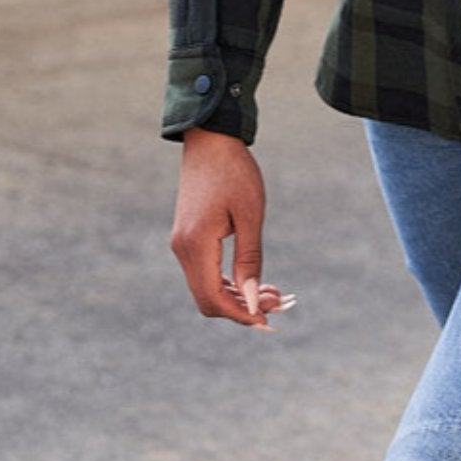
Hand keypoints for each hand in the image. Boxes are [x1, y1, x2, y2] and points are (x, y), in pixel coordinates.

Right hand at [169, 127, 290, 328]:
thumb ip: (250, 259)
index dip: (240, 314)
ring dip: (236, 296)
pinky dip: (227, 282)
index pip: (213, 298)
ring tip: (273, 292)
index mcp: (196, 243)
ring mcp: (182, 244)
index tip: (269, 320)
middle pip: (207, 300)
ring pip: (205, 289)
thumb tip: (253, 299)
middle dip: (241, 308)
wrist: (210, 140)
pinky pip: (204, 273)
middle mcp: (183, 249)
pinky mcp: (187, 238)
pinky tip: (252, 279)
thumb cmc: (235, 172)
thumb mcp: (250, 215)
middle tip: (279, 302)